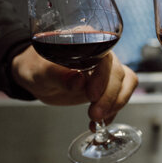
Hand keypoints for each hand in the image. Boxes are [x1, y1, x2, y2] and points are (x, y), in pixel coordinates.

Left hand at [11, 47, 137, 123]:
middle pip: (118, 72)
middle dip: (109, 96)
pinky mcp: (107, 83)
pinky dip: (114, 110)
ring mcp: (105, 68)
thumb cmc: (34, 68)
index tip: (91, 95)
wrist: (35, 77)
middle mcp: (100, 52)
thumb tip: (78, 81)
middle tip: (94, 114)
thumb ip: (57, 75)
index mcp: (85, 40)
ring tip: (97, 119)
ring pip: (126, 82)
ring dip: (116, 103)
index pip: (105, 56)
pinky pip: (122, 94)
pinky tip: (98, 122)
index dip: (102, 76)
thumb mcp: (39, 72)